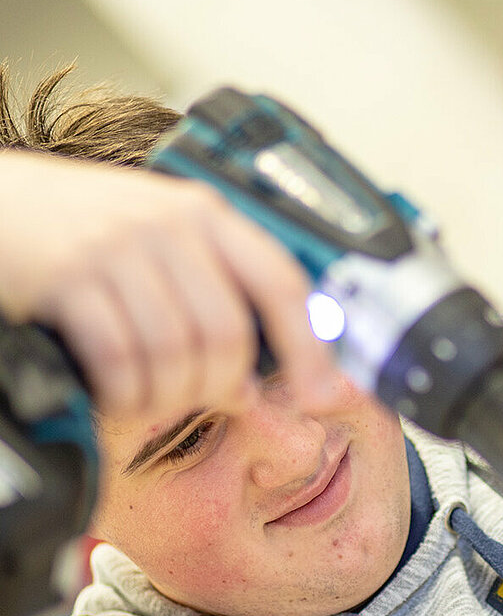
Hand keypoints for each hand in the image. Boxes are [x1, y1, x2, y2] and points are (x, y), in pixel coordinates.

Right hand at [0, 150, 338, 417]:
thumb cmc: (84, 232)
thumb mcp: (160, 242)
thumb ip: (212, 298)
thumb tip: (251, 385)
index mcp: (205, 215)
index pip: (281, 283)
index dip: (310, 348)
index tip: (322, 394)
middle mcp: (166, 225)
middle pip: (227, 334)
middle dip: (221, 386)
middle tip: (205, 400)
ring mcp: (114, 248)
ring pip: (174, 354)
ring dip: (167, 397)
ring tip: (152, 398)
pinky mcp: (66, 278)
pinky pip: (118, 360)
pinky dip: (123, 394)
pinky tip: (118, 394)